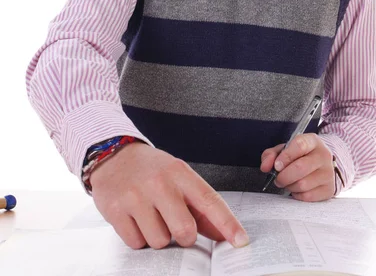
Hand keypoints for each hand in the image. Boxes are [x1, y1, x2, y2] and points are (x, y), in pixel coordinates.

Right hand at [90, 141, 248, 249]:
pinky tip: (134, 218)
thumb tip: (222, 234)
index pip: (209, 200)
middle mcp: (159, 183)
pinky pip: (136, 243)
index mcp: (179, 172)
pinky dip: (137, 237)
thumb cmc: (150, 169)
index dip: (227, 223)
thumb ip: (199, 205)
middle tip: (173, 222)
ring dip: (157, 236)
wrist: (112, 154)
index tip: (240, 240)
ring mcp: (135, 196)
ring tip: (149, 215)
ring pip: (159, 241)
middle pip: (185, 231)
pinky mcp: (114, 210)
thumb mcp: (177, 177)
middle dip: (183, 235)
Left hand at [260, 134, 334, 200]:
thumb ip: (272, 154)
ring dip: (289, 186)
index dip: (285, 157)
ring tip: (288, 182)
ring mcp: (328, 173)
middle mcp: (323, 156)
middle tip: (278, 178)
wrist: (322, 165)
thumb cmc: (300, 156)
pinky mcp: (329, 189)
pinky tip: (297, 189)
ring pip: (302, 184)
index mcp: (312, 141)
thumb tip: (265, 166)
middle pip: (300, 168)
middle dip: (283, 176)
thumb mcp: (285, 149)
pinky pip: (307, 196)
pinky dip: (297, 194)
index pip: (299, 145)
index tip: (276, 166)